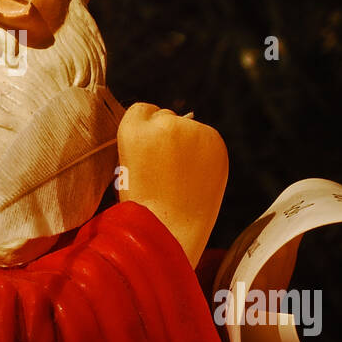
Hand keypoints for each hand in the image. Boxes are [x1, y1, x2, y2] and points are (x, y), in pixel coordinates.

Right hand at [116, 103, 228, 266]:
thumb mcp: (128, 165)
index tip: (150, 148)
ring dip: (188, 143)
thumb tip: (169, 126)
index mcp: (132, 130)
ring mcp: (190, 130)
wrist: (170, 231)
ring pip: (188, 127)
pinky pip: (207, 139)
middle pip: (166, 116)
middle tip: (166, 167)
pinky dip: (205, 153)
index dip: (146, 129)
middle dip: (168, 135)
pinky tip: (198, 176)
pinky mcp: (213, 139)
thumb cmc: (144, 205)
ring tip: (183, 177)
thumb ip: (146, 141)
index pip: (142, 110)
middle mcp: (161, 123)